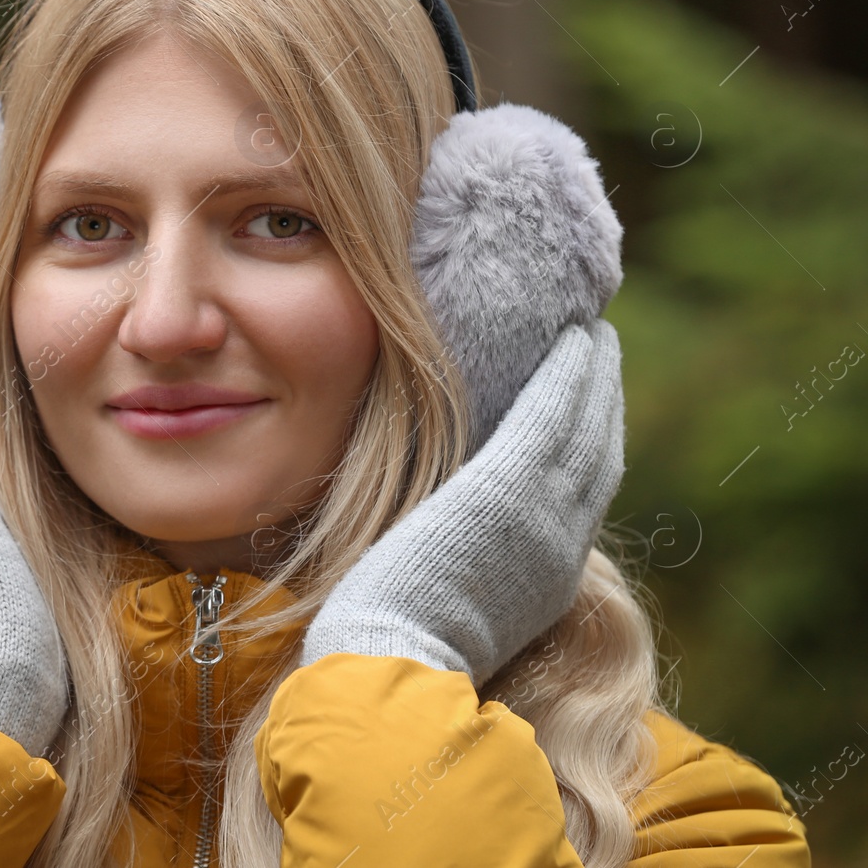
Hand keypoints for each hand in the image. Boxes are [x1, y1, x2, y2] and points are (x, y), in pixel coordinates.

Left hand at [299, 318, 624, 686]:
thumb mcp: (448, 611)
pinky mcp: (507, 490)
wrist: (391, 665)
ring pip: (586, 429)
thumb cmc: (390, 650)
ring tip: (593, 332)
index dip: (592, 452)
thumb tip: (439, 546)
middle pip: (597, 457)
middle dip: (606, 404)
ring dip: (595, 375)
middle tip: (603, 353)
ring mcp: (540, 518)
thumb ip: (460, 574)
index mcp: (546, 581)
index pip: (582, 502)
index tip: (591, 415)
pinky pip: (551, 417)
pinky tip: (574, 337)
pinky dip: (568, 375)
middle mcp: (559, 547)